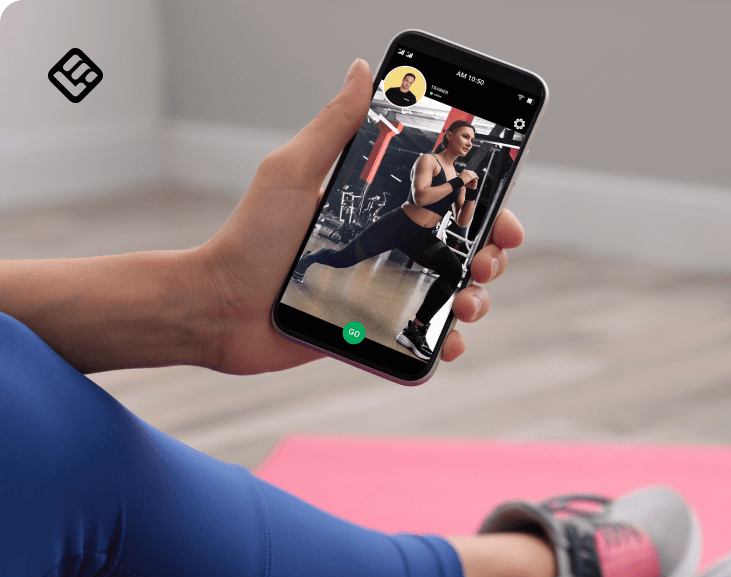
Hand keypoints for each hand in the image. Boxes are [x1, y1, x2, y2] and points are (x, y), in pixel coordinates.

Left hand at [195, 59, 522, 374]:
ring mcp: (380, 289)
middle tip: (485, 262)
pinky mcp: (371, 329)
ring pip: (448, 294)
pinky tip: (449, 343)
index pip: (442, 202)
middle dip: (486, 255)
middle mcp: (384, 248)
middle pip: (456, 249)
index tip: (500, 213)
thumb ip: (333, 127)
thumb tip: (363, 70)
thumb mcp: (292, 173)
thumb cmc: (250, 238)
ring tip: (469, 304)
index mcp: (374, 209)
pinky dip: (443, 342)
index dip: (480, 205)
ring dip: (474, 299)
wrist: (221, 307)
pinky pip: (419, 337)